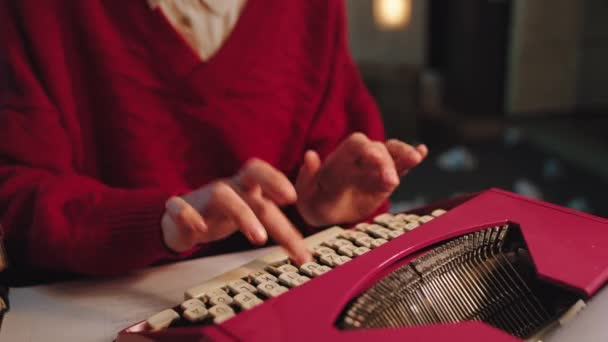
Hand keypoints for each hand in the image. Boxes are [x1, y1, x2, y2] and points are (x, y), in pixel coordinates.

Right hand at [161, 158, 311, 263]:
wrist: (179, 222)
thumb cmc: (222, 216)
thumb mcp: (250, 213)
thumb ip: (275, 221)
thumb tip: (305, 248)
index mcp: (245, 186)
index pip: (262, 173)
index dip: (276, 179)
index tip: (294, 198)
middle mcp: (228, 187)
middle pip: (250, 179)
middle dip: (271, 195)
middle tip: (289, 214)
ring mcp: (204, 198)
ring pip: (222, 194)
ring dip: (242, 213)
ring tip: (259, 239)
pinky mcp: (179, 210)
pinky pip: (178, 206)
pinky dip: (188, 215)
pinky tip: (200, 229)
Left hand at [295, 133, 427, 226]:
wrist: (324, 211)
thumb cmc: (313, 202)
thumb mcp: (304, 194)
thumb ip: (307, 176)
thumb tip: (310, 155)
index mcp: (339, 160)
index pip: (355, 145)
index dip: (366, 148)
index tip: (373, 157)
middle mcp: (359, 159)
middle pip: (377, 149)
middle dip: (386, 161)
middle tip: (391, 181)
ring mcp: (374, 167)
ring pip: (392, 153)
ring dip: (403, 154)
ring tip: (415, 158)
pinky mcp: (385, 179)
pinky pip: (400, 166)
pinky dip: (411, 158)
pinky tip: (421, 152)